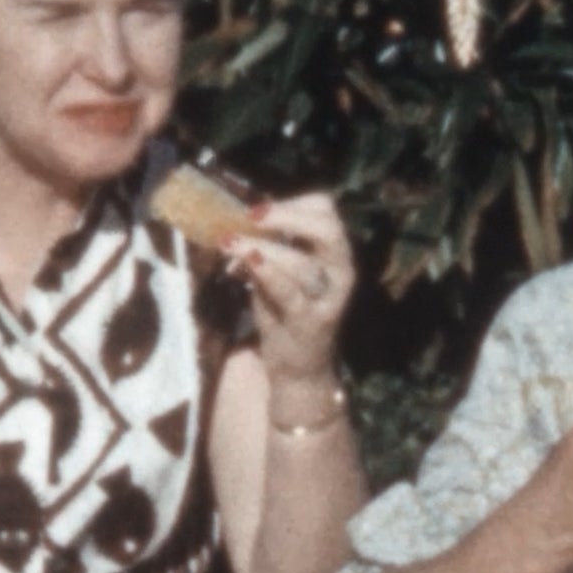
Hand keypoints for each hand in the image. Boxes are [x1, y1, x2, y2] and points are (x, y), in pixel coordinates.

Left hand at [229, 192, 357, 383]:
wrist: (300, 369)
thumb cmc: (286, 312)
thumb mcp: (278, 272)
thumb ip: (266, 247)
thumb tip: (233, 221)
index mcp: (335, 252)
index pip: (325, 209)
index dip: (292, 202)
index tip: (258, 209)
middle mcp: (341, 271)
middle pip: (326, 228)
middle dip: (287, 216)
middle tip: (252, 216)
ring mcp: (328, 298)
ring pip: (301, 262)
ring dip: (262, 247)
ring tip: (231, 242)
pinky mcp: (310, 322)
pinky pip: (289, 292)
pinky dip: (267, 273)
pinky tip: (246, 261)